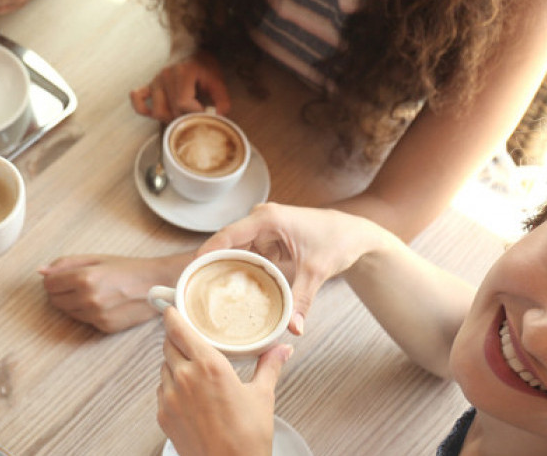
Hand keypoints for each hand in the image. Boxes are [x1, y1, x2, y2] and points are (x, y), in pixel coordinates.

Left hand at [39, 253, 188, 332]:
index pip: (49, 285)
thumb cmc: (126, 268)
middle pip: (55, 300)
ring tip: (91, 292)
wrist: (156, 284)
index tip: (62, 276)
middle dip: (60, 291)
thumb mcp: (95, 258)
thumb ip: (65, 264)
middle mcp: (89, 299)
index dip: (53, 279)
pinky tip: (102, 302)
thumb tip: (41, 271)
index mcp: (85, 278)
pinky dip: (86, 312)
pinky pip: (83, 320)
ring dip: (72, 303)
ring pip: (67, 312)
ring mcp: (97, 316)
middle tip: (77, 283)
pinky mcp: (105, 327)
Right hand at [130, 51, 231, 121]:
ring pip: (157, 111)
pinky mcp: (149, 86)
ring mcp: (155, 81)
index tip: (205, 114)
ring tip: (181, 116)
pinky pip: (138, 100)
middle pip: (171, 109)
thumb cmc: (203, 65)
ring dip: (170, 118)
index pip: (182, 102)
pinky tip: (156, 114)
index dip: (195, 113)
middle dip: (185, 118)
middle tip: (196, 117)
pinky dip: (144, 110)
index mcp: (183, 72)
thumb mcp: (217, 79)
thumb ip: (221, 98)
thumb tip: (220, 116)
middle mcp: (165, 76)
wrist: (189, 49)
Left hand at [158, 308, 285, 455]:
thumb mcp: (262, 397)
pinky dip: (171, 387)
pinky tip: (190, 396)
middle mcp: (184, 377)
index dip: (172, 315)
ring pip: (163, 367)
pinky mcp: (162, 415)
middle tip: (190, 340)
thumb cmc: (249, 438)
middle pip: (168, 344)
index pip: (178, 328)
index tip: (172, 309)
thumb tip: (282, 349)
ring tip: (194, 372)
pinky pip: (161, 390)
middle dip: (177, 339)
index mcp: (209, 365)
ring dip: (174, 364)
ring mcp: (169, 397)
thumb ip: (269, 366)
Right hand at [197, 203, 382, 334]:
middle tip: (196, 289)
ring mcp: (264, 229)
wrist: (356, 233)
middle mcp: (261, 220)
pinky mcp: (269, 239)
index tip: (190, 272)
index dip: (206, 252)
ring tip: (209, 292)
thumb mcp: (317, 271)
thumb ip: (302, 299)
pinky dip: (241, 270)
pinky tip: (233, 288)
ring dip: (226, 269)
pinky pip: (248, 255)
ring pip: (236, 250)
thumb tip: (292, 328)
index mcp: (267, 219)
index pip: (227, 235)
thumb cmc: (338, 240)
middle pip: (227, 243)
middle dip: (212, 265)